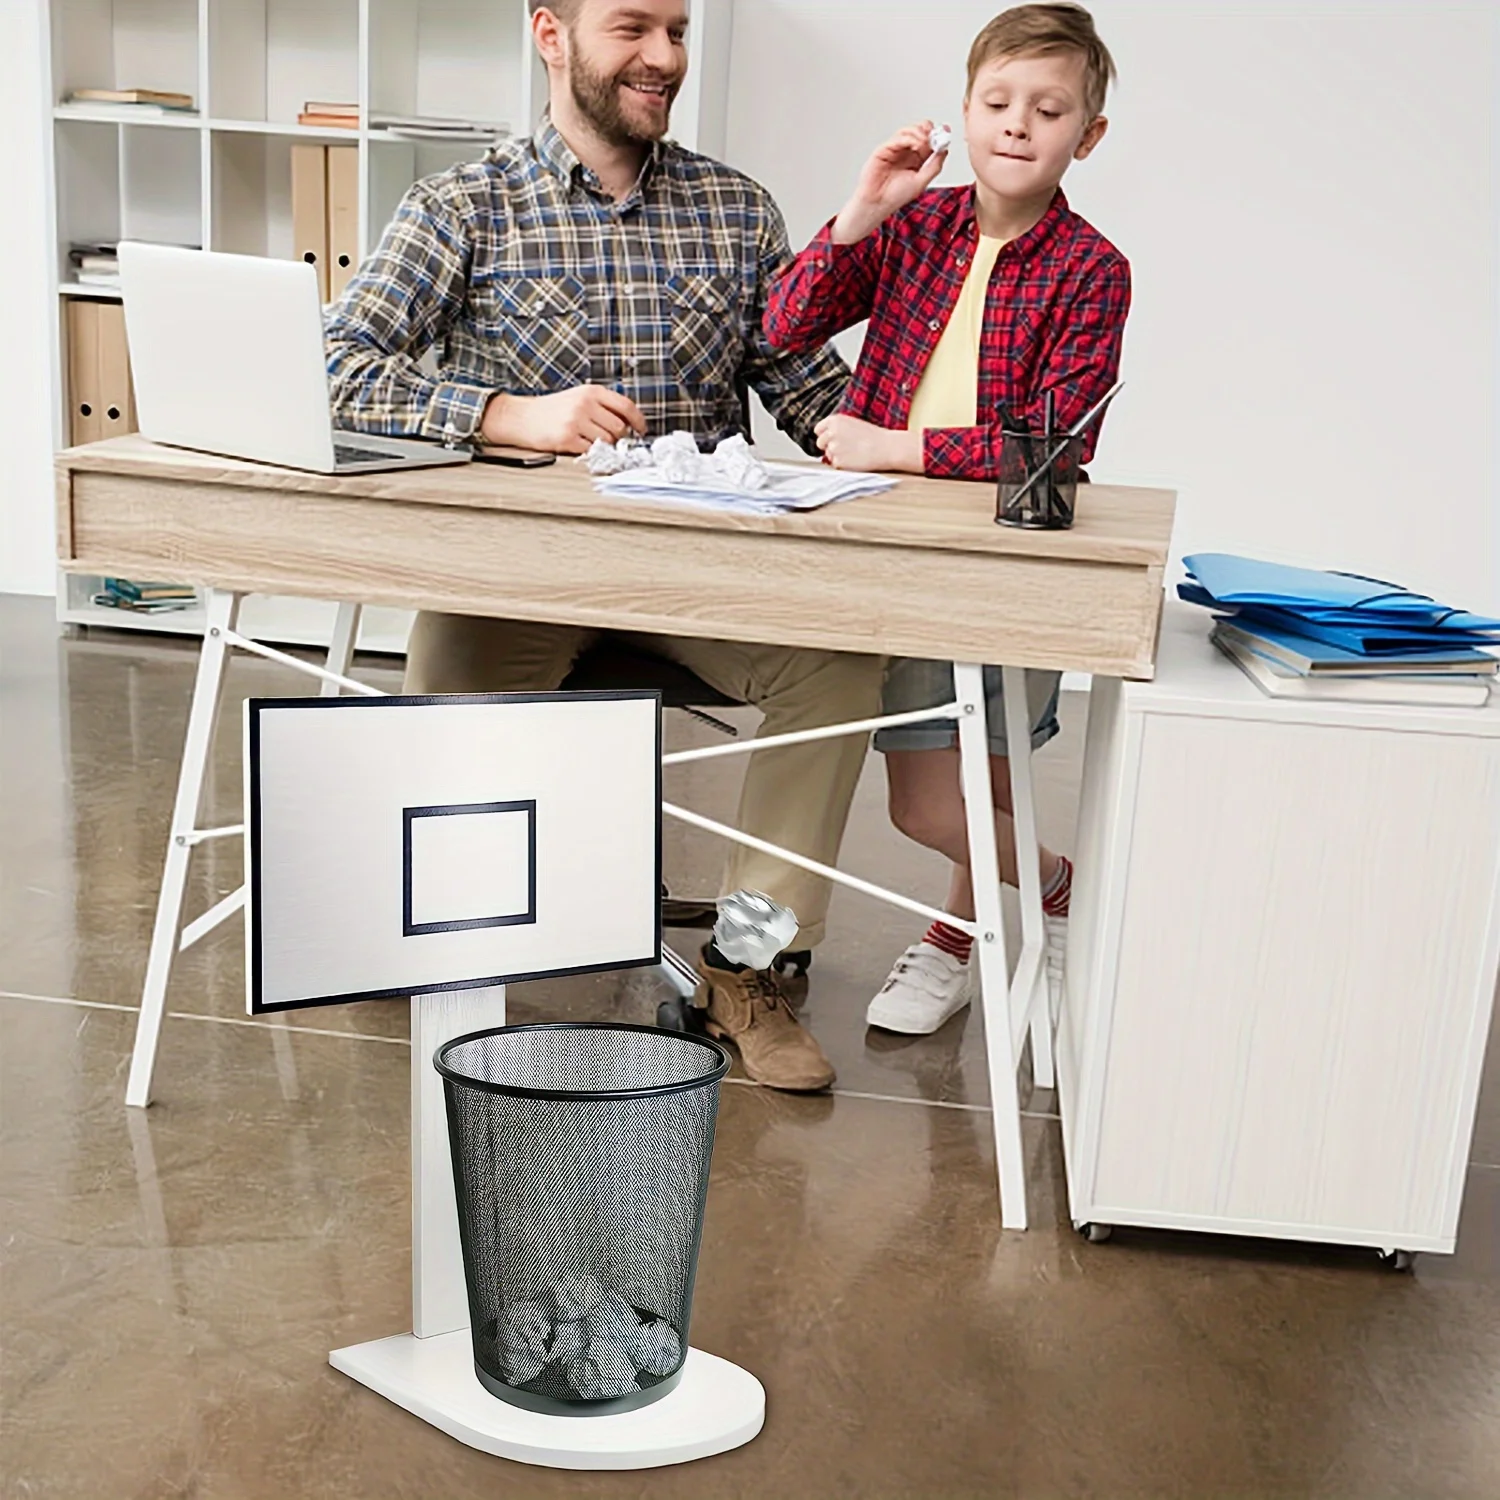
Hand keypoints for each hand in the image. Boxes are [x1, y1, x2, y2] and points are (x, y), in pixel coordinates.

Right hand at [480, 385, 646, 453]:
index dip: (638, 421)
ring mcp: (576, 421)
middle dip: (618, 437)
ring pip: (607, 441)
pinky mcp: (567, 438)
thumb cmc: (552, 409)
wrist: (522, 417)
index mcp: (591, 392)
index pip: (626, 406)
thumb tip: (629, 423)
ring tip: (589, 440)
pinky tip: (579, 445)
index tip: (641, 430)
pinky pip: (591, 451)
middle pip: (618, 428)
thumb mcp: (578, 397)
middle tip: (608, 439)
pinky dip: (589, 452)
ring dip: (603, 446)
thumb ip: (602, 406)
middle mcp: (585, 404)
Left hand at [814, 414, 921, 472]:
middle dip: (828, 447)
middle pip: (820, 443)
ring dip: (837, 456)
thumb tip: (826, 438)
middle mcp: (831, 433)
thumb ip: (837, 428)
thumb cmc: (873, 436)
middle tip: (845, 448)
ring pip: (828, 455)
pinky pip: (835, 465)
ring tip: (854, 453)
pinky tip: (855, 460)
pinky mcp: (838, 462)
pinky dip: (843, 465)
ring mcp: (833, 448)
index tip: (831, 439)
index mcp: (835, 420)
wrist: (886, 447)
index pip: (818, 430)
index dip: (825, 435)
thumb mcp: (853, 423)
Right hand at [832, 121, 948, 243]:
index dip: (938, 135)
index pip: (930, 142)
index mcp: (917, 160)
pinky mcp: (885, 148)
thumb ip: (934, 166)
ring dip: (919, 132)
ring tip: (924, 142)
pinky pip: (898, 137)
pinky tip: (915, 144)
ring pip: (909, 130)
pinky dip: (909, 138)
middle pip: (920, 131)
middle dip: (929, 130)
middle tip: (934, 134)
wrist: (878, 203)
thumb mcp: (922, 182)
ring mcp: (896, 149)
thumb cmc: (896, 196)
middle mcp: (907, 152)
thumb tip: (944, 150)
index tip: (945, 133)